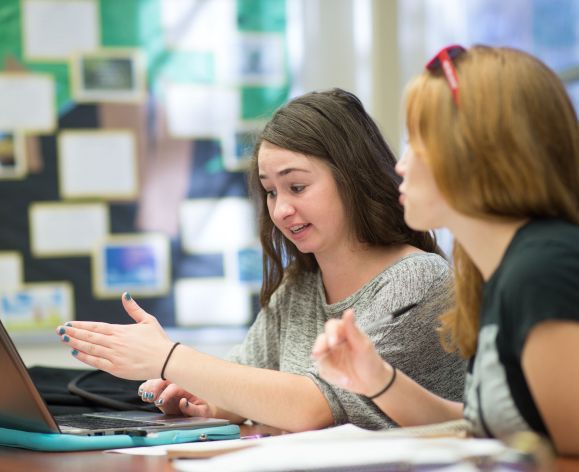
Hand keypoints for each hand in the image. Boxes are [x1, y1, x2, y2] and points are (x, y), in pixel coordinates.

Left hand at [55, 293, 173, 379]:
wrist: (167, 359)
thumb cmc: (159, 340)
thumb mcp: (148, 320)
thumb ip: (134, 309)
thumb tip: (125, 294)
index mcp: (121, 331)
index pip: (96, 327)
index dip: (81, 325)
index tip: (68, 323)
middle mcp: (115, 342)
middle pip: (89, 337)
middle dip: (73, 333)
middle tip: (59, 330)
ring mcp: (114, 356)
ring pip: (90, 348)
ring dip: (75, 343)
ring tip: (64, 339)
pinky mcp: (116, 369)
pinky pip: (96, 362)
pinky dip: (84, 357)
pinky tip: (75, 353)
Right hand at [138, 379, 214, 416]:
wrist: (205, 405)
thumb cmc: (205, 407)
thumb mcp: (203, 411)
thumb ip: (193, 408)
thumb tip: (183, 402)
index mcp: (188, 386)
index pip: (175, 387)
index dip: (166, 393)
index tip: (160, 401)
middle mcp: (178, 383)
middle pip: (164, 379)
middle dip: (155, 387)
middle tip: (149, 397)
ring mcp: (170, 385)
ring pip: (157, 380)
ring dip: (149, 386)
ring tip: (144, 395)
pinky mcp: (163, 390)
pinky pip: (153, 384)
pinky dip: (146, 387)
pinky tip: (142, 392)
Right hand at [311, 309, 391, 396]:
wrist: (373, 382)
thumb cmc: (370, 360)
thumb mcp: (363, 346)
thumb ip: (353, 330)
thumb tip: (349, 311)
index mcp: (343, 332)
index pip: (332, 326)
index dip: (331, 333)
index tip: (334, 342)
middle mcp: (333, 342)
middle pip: (321, 340)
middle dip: (319, 347)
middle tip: (318, 354)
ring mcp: (329, 355)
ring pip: (320, 357)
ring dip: (331, 369)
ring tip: (346, 379)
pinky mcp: (327, 368)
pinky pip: (324, 371)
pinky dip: (334, 377)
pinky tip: (346, 382)